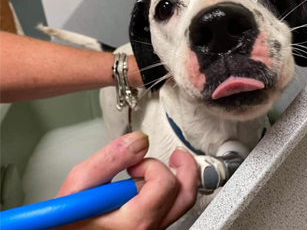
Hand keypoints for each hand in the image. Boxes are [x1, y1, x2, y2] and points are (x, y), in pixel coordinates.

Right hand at [56, 132, 197, 229]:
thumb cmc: (66, 220)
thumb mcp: (78, 187)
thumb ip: (109, 160)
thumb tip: (139, 141)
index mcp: (134, 222)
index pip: (165, 184)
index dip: (152, 166)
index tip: (134, 165)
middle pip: (185, 195)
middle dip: (182, 169)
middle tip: (175, 155)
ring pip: (182, 204)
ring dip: (178, 180)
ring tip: (170, 164)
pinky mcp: (151, 229)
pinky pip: (172, 209)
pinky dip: (170, 192)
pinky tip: (156, 182)